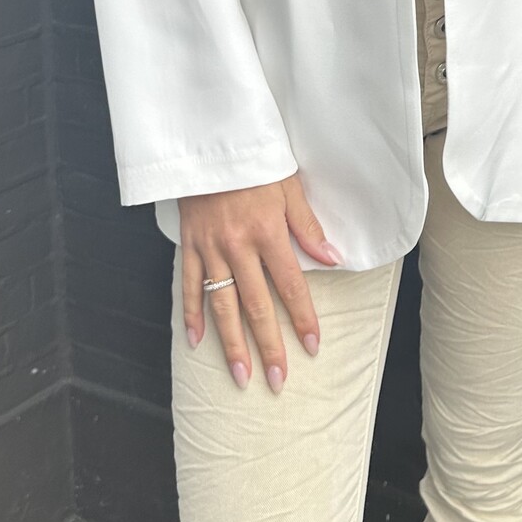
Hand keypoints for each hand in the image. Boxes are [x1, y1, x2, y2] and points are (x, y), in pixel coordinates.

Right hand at [179, 173, 342, 391]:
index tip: (312, 346)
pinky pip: (188, 285)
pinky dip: (191, 315)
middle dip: (268, 346)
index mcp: (267, 232)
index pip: (290, 285)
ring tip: (241, 375)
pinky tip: (197, 342)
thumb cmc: (255, 163)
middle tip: (277, 380)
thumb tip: (333, 259)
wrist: (208, 141)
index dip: (302, 318)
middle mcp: (237, 245)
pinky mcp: (190, 244)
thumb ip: (308, 227)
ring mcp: (210, 248)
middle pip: (255, 305)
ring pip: (222, 304)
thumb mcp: (289, 187)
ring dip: (231, 344)